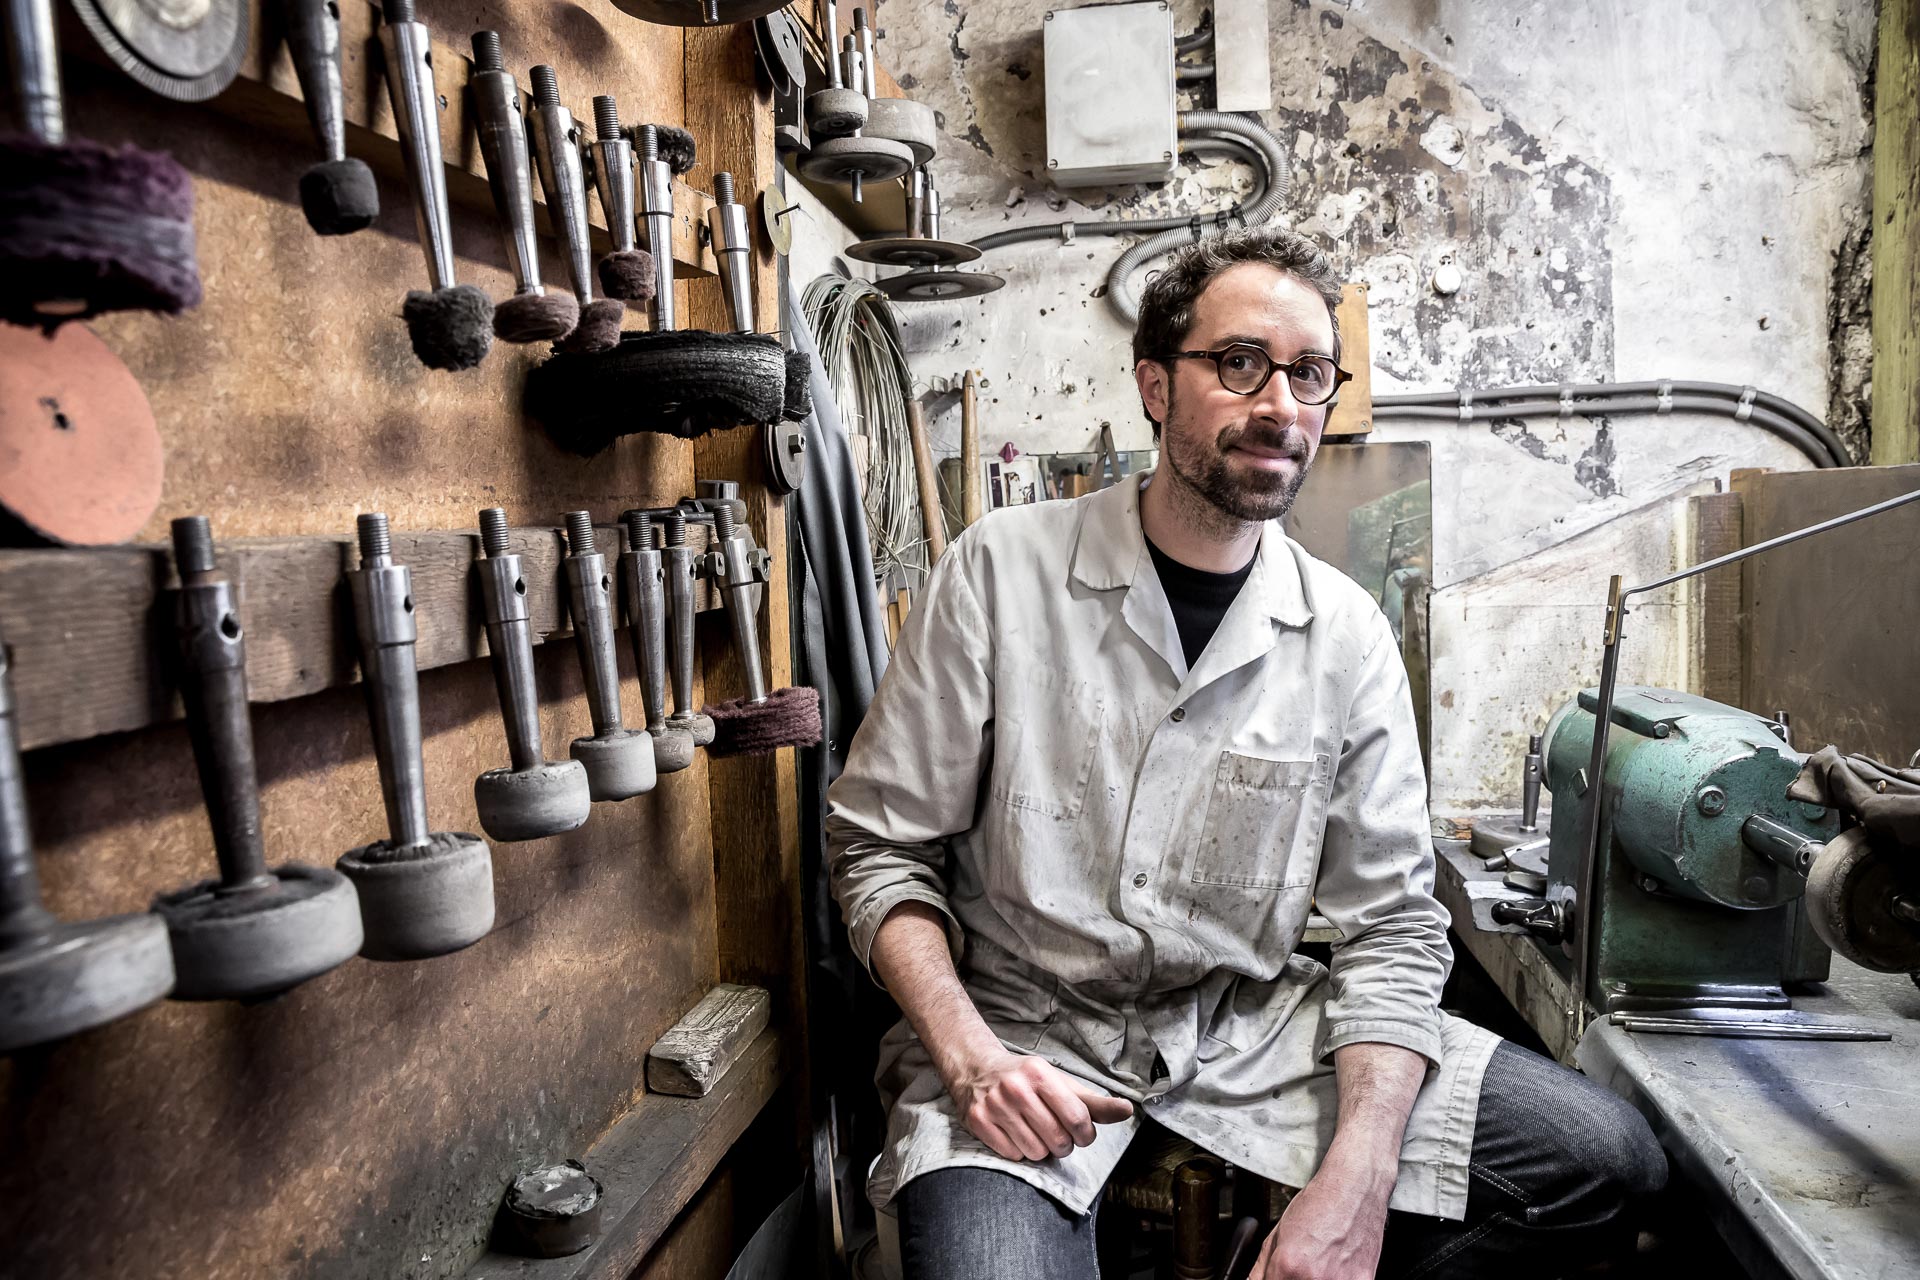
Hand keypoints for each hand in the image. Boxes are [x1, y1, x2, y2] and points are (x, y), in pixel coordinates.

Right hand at [948, 1048, 1133, 1161]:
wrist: (977, 1069)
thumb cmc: (1026, 1079)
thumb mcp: (1060, 1083)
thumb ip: (1094, 1102)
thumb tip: (1128, 1110)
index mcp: (1040, 1074)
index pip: (1077, 1119)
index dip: (1086, 1135)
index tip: (1082, 1134)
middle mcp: (1016, 1088)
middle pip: (1058, 1140)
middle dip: (1064, 1145)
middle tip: (1058, 1135)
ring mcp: (995, 1106)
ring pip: (1035, 1152)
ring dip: (1042, 1150)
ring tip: (1036, 1133)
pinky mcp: (979, 1122)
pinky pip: (1013, 1156)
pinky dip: (1019, 1152)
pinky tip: (1016, 1134)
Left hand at [1248, 1152, 1392, 1279]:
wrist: (1355, 1188)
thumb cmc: (1320, 1203)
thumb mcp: (1278, 1233)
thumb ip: (1261, 1268)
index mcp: (1289, 1264)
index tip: (1275, 1275)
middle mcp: (1315, 1277)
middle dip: (1290, 1279)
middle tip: (1298, 1267)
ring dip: (1315, 1279)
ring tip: (1318, 1264)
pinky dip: (1338, 1278)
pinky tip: (1336, 1265)